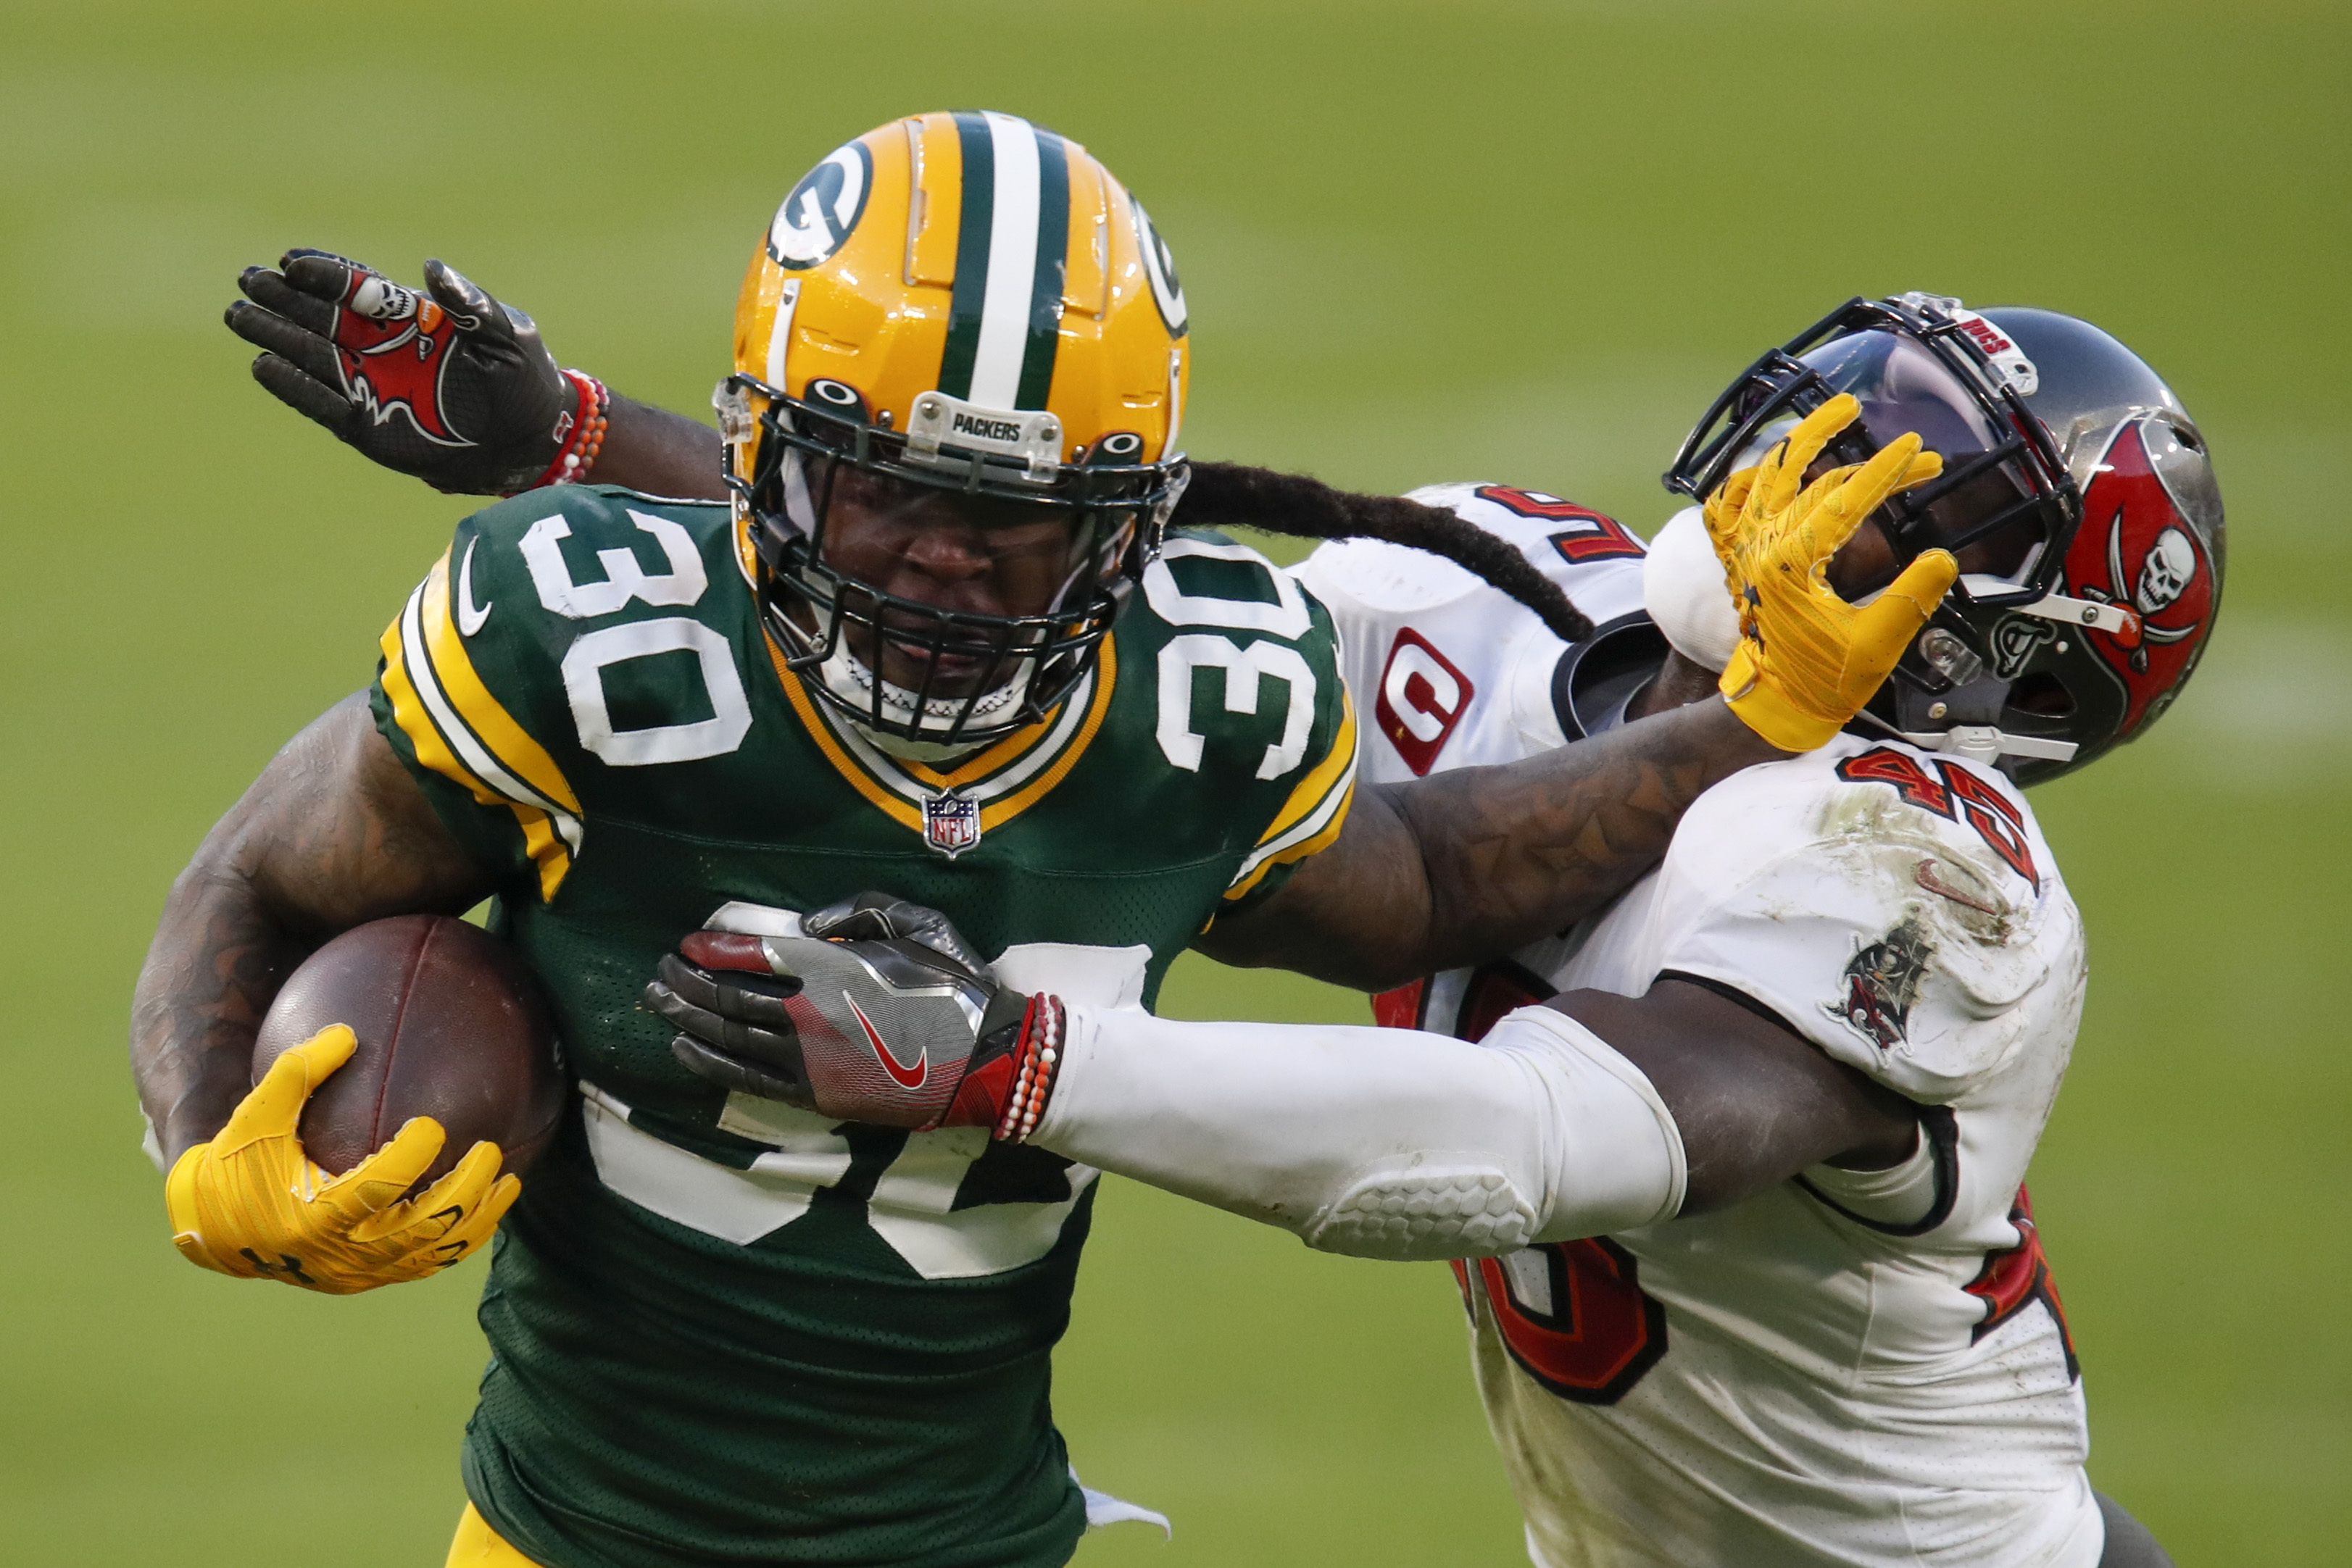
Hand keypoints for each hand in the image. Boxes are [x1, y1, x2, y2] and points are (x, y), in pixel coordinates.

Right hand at [165, 1025, 518, 1292]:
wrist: (214, 1230)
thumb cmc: (236, 1164)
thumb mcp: (253, 1118)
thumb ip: (297, 1074)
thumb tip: (348, 1032)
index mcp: (310, 1218)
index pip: (372, 1191)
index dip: (408, 1160)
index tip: (432, 1124)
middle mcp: (337, 1255)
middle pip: (418, 1229)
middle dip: (463, 1191)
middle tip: (490, 1150)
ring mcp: (356, 1274)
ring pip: (431, 1255)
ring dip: (476, 1220)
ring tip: (509, 1181)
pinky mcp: (366, 1280)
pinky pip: (424, 1266)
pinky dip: (460, 1241)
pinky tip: (487, 1207)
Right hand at [225, 251, 579, 494]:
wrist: (532, 443)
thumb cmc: (525, 380)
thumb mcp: (507, 334)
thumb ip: (469, 302)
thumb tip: (431, 268)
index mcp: (412, 317)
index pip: (359, 287)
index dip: (325, 273)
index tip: (293, 261)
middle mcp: (383, 348)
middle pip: (323, 316)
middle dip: (285, 298)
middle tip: (249, 279)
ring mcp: (371, 386)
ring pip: (312, 354)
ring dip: (276, 335)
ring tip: (239, 314)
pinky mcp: (367, 426)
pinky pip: (321, 403)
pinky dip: (293, 386)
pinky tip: (262, 364)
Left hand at [645, 893, 1057, 1133]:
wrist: (986, 1060)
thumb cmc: (953, 985)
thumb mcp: (918, 923)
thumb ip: (857, 912)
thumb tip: (805, 930)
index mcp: (833, 968)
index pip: (752, 955)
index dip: (712, 949)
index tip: (687, 943)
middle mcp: (809, 1014)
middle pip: (728, 996)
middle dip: (686, 981)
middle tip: (660, 970)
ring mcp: (808, 1060)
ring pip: (729, 1037)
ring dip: (687, 1017)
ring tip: (659, 1001)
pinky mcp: (815, 1096)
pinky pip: (747, 1078)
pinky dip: (710, 1062)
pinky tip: (685, 1048)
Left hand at [1704, 394, 1957, 751]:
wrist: (1772, 706)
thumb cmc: (1822, 681)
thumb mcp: (1876, 644)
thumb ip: (1911, 598)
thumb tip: (1943, 557)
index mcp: (1789, 564)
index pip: (1844, 501)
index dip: (1886, 472)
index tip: (1919, 450)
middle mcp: (1758, 547)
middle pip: (1812, 480)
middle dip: (1868, 462)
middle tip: (1914, 449)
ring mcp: (1741, 550)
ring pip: (1764, 476)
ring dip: (1801, 443)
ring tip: (1838, 414)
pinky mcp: (1735, 558)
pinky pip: (1725, 506)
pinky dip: (1745, 480)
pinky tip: (1767, 464)